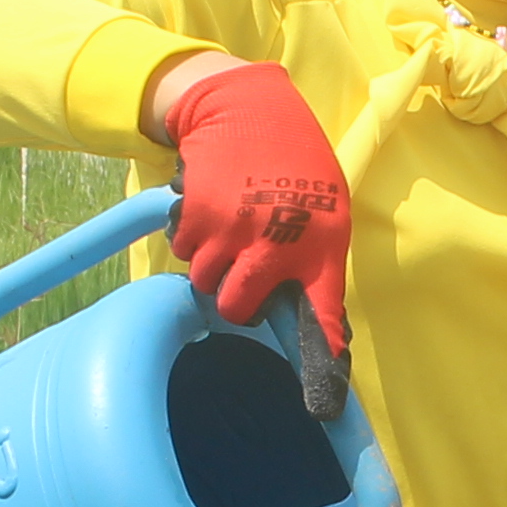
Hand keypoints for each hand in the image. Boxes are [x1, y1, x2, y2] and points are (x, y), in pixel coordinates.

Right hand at [149, 55, 349, 351]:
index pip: (322, 313)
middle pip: (239, 308)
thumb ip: (312, 254)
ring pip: (205, 282)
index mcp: (322, 241)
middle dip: (233, 301)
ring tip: (226, 232)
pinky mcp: (200, 216)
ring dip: (209, 266)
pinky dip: (190, 239)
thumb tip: (299, 310)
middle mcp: (280, 242)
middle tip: (236, 280)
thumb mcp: (323, 204)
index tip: (322, 401)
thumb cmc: (293, 159)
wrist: (247, 106)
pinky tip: (210, 211)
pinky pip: (183, 252)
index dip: (320, 356)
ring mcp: (236, 231)